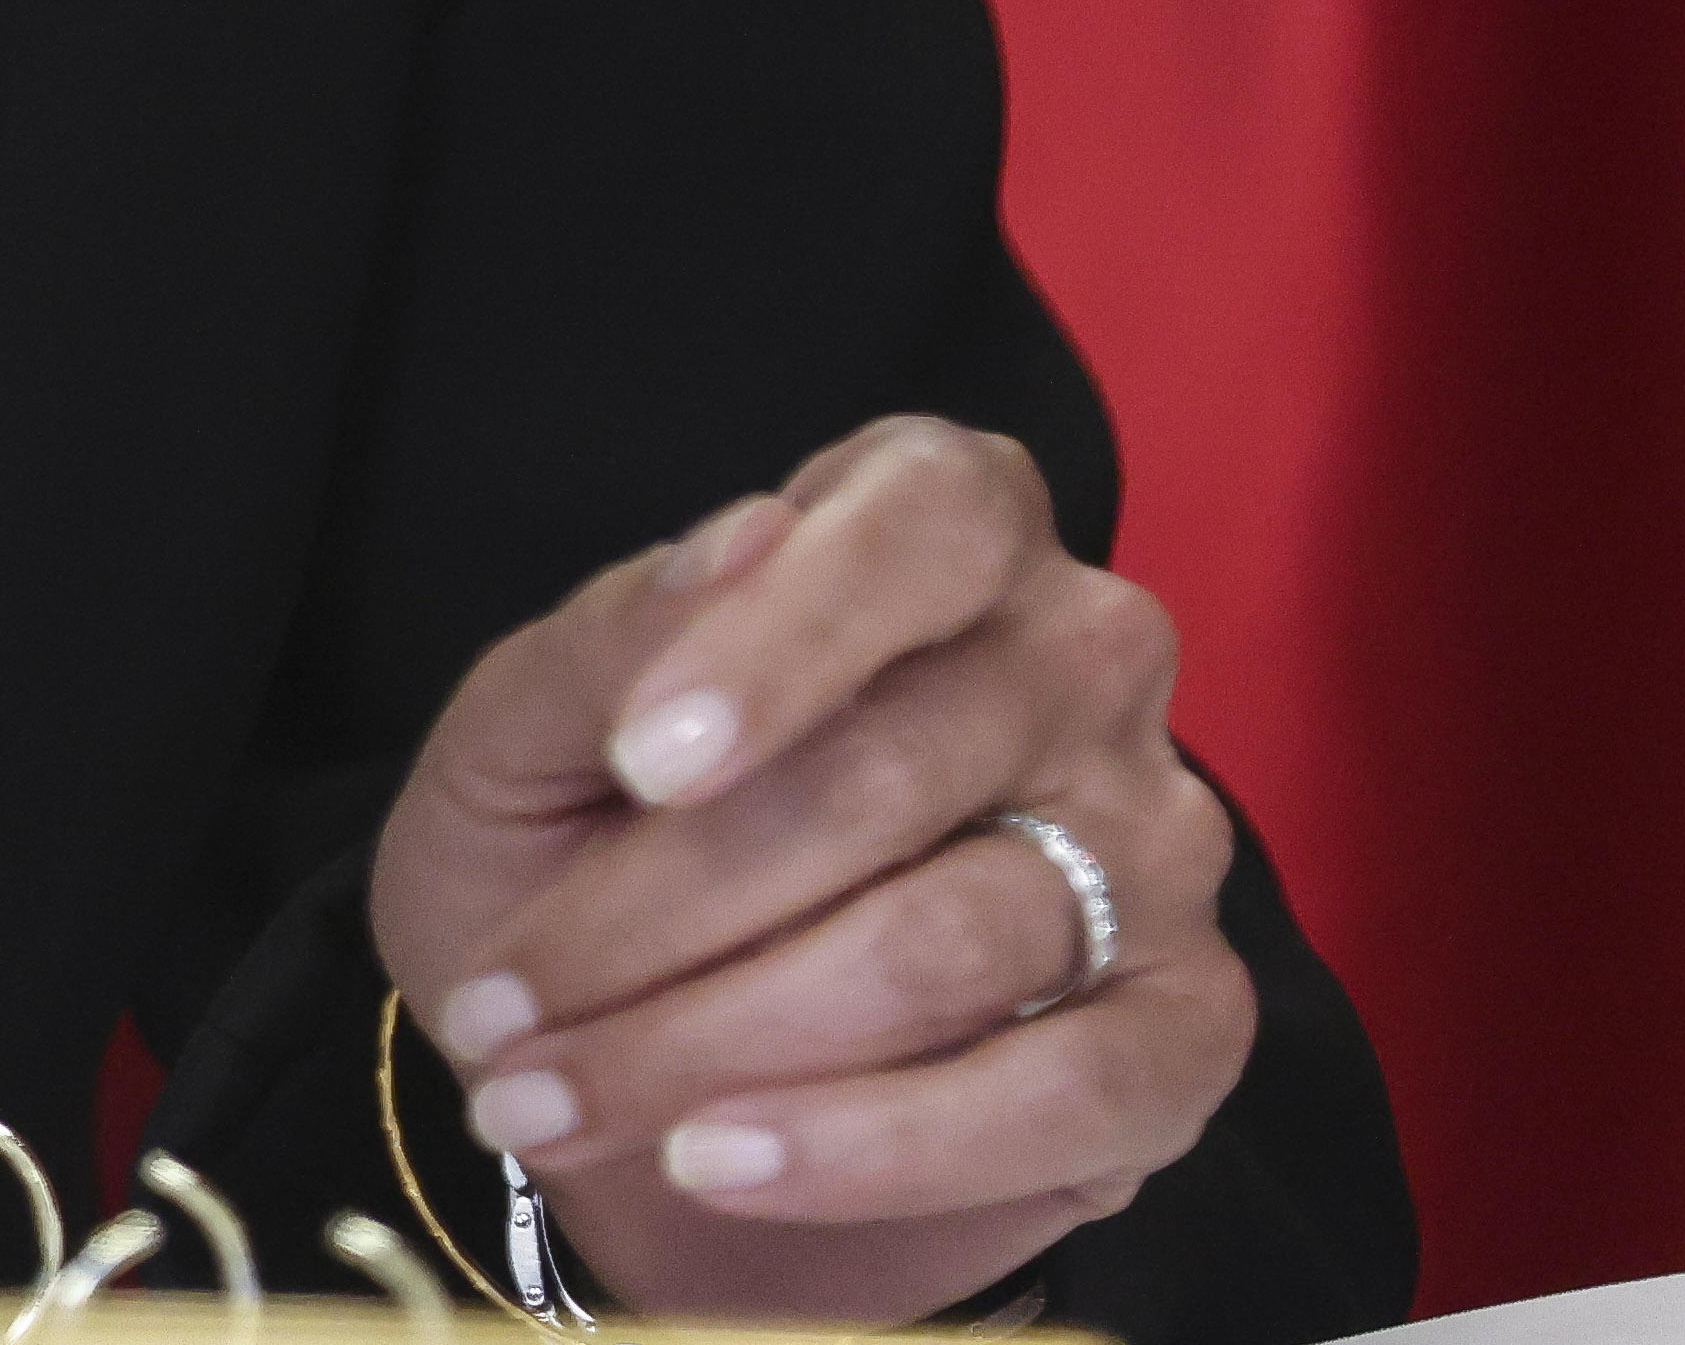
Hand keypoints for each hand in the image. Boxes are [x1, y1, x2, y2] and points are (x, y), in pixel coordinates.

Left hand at [372, 416, 1250, 1325]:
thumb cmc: (590, 847)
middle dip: (655, 915)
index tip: (645, 761)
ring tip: (554, 1105)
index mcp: (939, 524)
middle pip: (888, 775)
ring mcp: (1155, 840)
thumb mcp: (534, 732)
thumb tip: (744, 539)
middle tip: (498, 1014)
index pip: (923, 522)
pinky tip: (722, 1162)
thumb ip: (618, 637)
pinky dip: (874, 1146)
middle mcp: (1078, 658)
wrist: (657, 1063)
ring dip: (715, 1044)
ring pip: (949, 944)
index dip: (784, 640)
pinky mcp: (1186, 1024)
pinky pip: (1066, 1091)